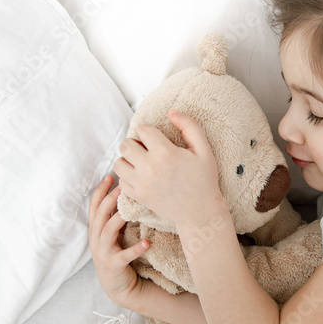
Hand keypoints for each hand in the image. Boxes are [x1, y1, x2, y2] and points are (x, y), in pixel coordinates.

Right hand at [88, 174, 157, 311]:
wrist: (118, 286)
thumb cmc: (118, 254)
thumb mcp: (115, 234)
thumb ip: (117, 217)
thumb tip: (129, 193)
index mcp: (96, 230)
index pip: (94, 206)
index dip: (100, 191)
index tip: (110, 176)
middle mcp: (96, 239)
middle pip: (99, 215)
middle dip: (109, 200)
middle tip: (122, 188)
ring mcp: (103, 252)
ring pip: (107, 231)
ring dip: (117, 219)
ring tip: (129, 210)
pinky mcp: (113, 265)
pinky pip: (124, 256)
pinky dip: (135, 249)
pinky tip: (147, 243)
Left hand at [114, 109, 224, 228]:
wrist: (200, 212)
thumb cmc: (203, 180)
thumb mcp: (204, 150)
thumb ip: (189, 126)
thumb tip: (171, 112)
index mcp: (165, 153)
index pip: (143, 130)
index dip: (149, 131)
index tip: (157, 139)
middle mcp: (149, 167)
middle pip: (125, 145)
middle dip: (135, 143)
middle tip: (147, 149)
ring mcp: (141, 183)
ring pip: (119, 163)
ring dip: (127, 160)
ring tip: (141, 162)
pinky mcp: (138, 196)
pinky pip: (121, 181)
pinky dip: (128, 177)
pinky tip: (141, 177)